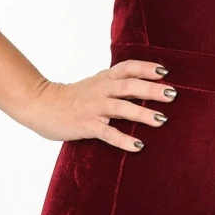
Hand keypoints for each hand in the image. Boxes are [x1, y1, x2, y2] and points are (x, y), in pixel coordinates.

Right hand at [17, 58, 176, 149]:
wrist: (41, 105)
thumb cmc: (73, 97)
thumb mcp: (96, 85)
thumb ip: (117, 85)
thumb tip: (146, 88)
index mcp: (104, 78)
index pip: (128, 68)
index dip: (146, 68)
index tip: (165, 72)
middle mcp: (101, 90)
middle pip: (129, 86)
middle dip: (151, 89)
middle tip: (172, 94)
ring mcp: (93, 108)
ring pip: (121, 108)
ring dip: (142, 113)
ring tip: (161, 120)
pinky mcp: (87, 125)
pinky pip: (108, 133)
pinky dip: (124, 140)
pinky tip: (139, 146)